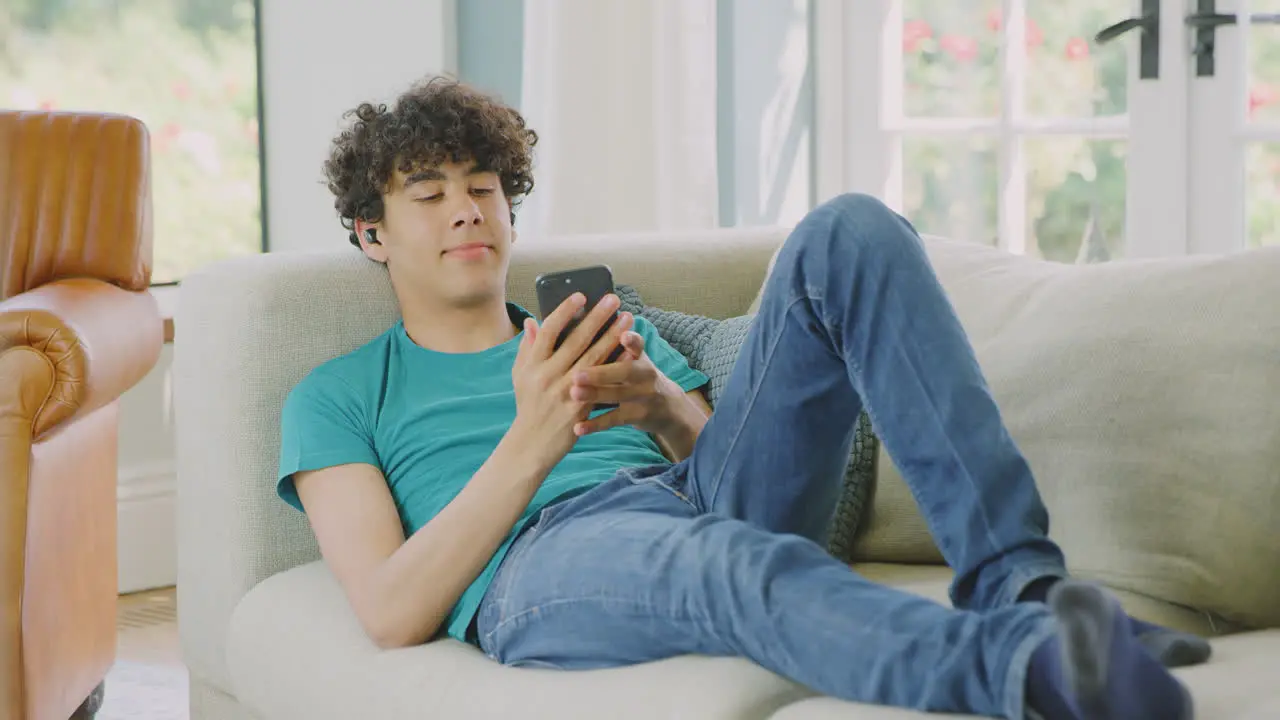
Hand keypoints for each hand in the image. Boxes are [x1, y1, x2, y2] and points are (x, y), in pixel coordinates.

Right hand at [508, 292, 633, 465]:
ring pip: (594, 358)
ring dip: (613, 336)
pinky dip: (617, 365)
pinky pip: (603, 381)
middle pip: (577, 340)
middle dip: (597, 318)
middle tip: (614, 300)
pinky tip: (631, 351)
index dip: (566, 311)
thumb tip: (532, 321)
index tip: (582, 296)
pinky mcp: (581, 406)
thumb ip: (527, 348)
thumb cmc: (528, 405)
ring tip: (627, 318)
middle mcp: (548, 376)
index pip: (549, 331)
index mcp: (532, 365)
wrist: (532, 443)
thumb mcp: (520, 375)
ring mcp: (566, 391)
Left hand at [567, 330, 683, 436]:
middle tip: (577, 374)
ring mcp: (643, 396)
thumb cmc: (640, 377)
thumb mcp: (637, 358)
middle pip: (624, 372)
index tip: (624, 335)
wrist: (668, 408)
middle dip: (600, 373)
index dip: (632, 341)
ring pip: (617, 396)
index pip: (638, 346)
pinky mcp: (638, 416)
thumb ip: (616, 343)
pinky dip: (595, 425)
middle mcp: (645, 375)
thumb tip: (588, 319)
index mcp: (641, 357)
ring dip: (595, 395)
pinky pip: (614, 420)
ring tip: (574, 394)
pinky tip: (577, 427)